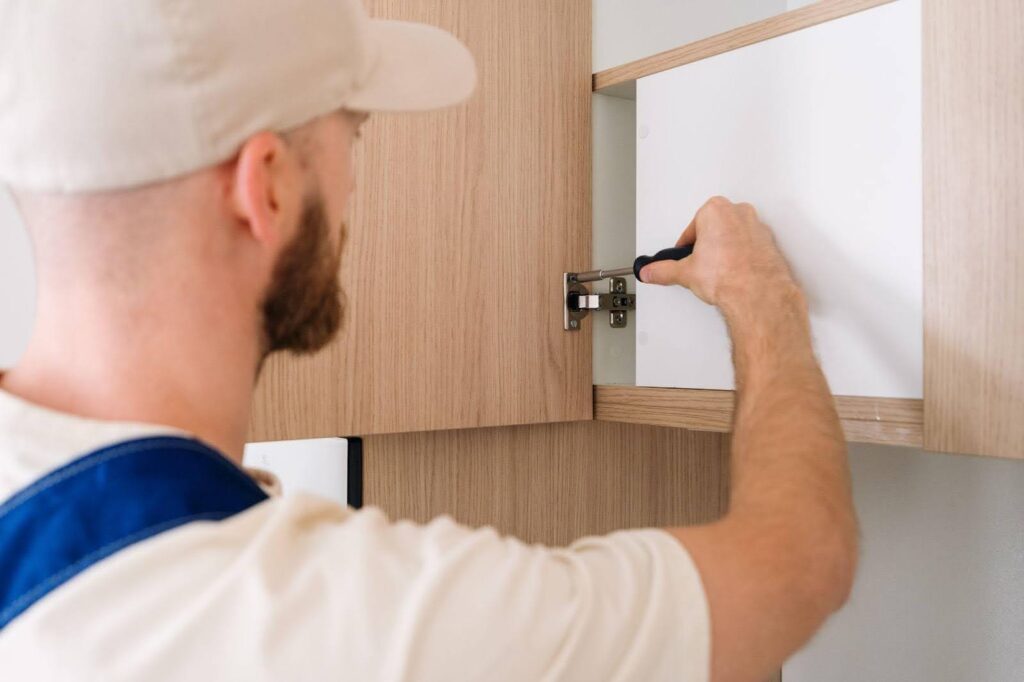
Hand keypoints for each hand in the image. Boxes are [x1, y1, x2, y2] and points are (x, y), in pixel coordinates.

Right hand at [639, 196, 800, 316]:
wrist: (757, 293)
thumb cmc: (728, 275)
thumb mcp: (685, 273)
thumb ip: (664, 270)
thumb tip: (651, 271)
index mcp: (714, 210)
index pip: (692, 228)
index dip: (686, 246)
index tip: (685, 257)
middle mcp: (738, 213)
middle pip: (714, 228)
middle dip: (707, 245)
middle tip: (702, 265)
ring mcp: (757, 226)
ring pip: (733, 235)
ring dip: (725, 249)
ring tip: (719, 271)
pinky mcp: (769, 242)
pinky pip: (750, 245)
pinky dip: (742, 256)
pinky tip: (735, 272)